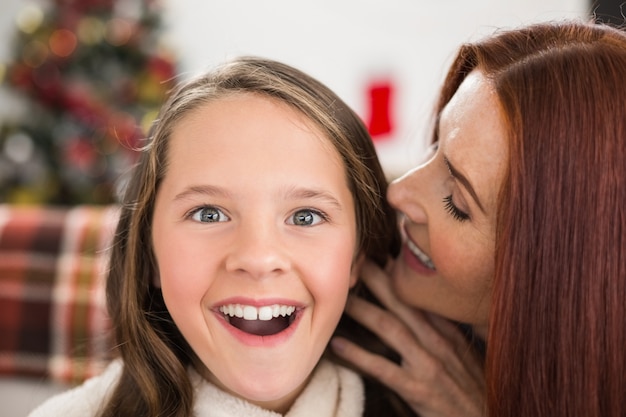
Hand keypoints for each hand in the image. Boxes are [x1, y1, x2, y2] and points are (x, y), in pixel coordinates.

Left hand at [331, 260, 485, 416]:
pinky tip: (340, 345)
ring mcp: (428, 365)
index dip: (398, 276)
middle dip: (377, 279)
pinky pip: (383, 369)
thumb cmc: (476, 392)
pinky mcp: (418, 390)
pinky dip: (359, 356)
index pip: (420, 297)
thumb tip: (431, 314)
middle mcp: (438, 342)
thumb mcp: (468, 357)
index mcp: (449, 333)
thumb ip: (449, 334)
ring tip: (341, 296)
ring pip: (390, 328)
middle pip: (402, 303)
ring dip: (363, 309)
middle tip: (355, 260)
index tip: (379, 256)